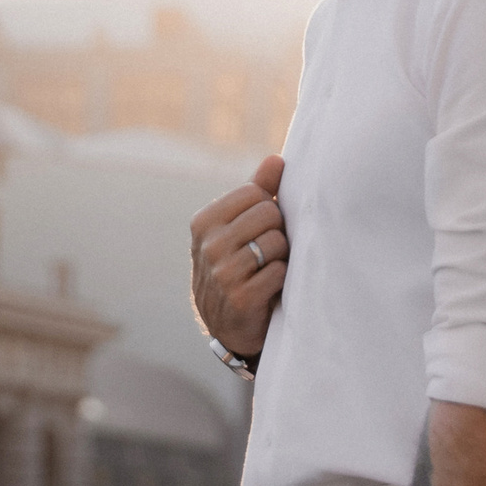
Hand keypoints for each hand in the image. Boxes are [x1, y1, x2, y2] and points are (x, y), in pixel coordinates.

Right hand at [190, 153, 288, 358]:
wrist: (228, 326)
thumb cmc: (239, 266)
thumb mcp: (238, 227)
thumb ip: (257, 191)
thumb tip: (275, 160)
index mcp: (204, 222)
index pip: (255, 192)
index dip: (268, 208)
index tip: (260, 228)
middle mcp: (208, 246)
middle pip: (269, 214)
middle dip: (277, 231)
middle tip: (268, 252)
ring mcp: (222, 273)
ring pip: (276, 242)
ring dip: (281, 257)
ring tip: (268, 269)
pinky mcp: (240, 298)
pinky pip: (279, 272)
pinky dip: (281, 278)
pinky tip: (270, 288)